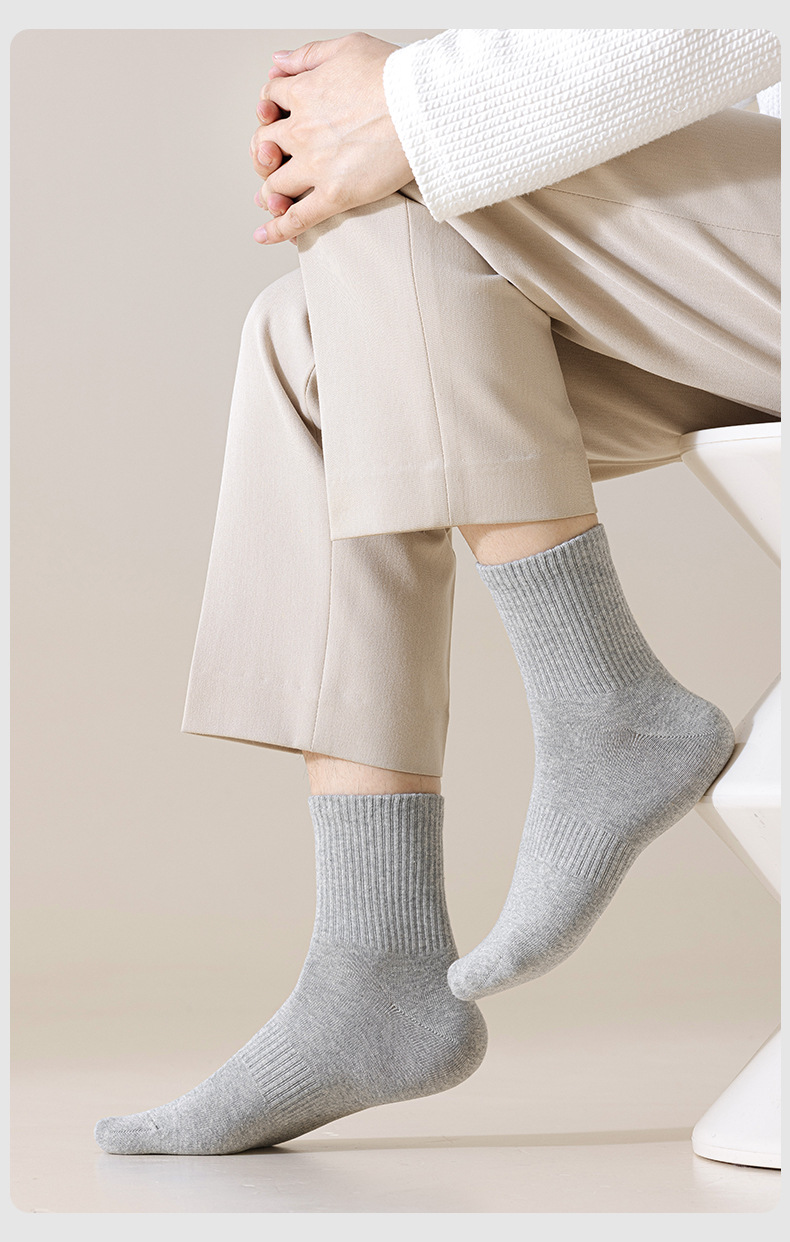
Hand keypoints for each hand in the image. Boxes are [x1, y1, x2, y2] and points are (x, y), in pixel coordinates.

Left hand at [249, 33, 412, 243]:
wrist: (423, 107)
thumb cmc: (396, 76)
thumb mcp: (347, 46)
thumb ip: (308, 55)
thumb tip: (277, 61)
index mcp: (303, 92)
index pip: (269, 100)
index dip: (269, 109)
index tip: (276, 117)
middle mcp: (302, 130)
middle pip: (264, 145)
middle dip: (264, 154)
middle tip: (273, 162)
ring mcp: (315, 166)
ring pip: (274, 185)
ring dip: (268, 193)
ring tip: (270, 200)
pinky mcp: (334, 195)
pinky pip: (297, 218)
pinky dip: (277, 230)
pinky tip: (264, 236)